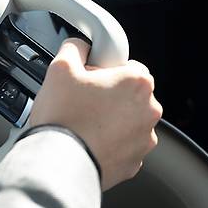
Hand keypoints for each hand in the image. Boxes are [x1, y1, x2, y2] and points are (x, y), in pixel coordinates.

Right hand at [29, 38, 162, 190]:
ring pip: (127, 121)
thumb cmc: (63, 117)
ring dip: (109, 120)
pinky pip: (122, 146)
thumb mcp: (60, 68)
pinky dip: (108, 143)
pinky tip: (86, 141)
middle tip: (81, 102)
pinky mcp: (134, 162)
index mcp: (136, 83)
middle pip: (129, 94)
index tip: (88, 80)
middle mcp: (148, 111)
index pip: (128, 65)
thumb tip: (80, 45)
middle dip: (108, 96)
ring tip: (81, 124)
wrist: (59, 162)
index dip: (104, 70)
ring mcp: (143, 139)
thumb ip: (75, 48)